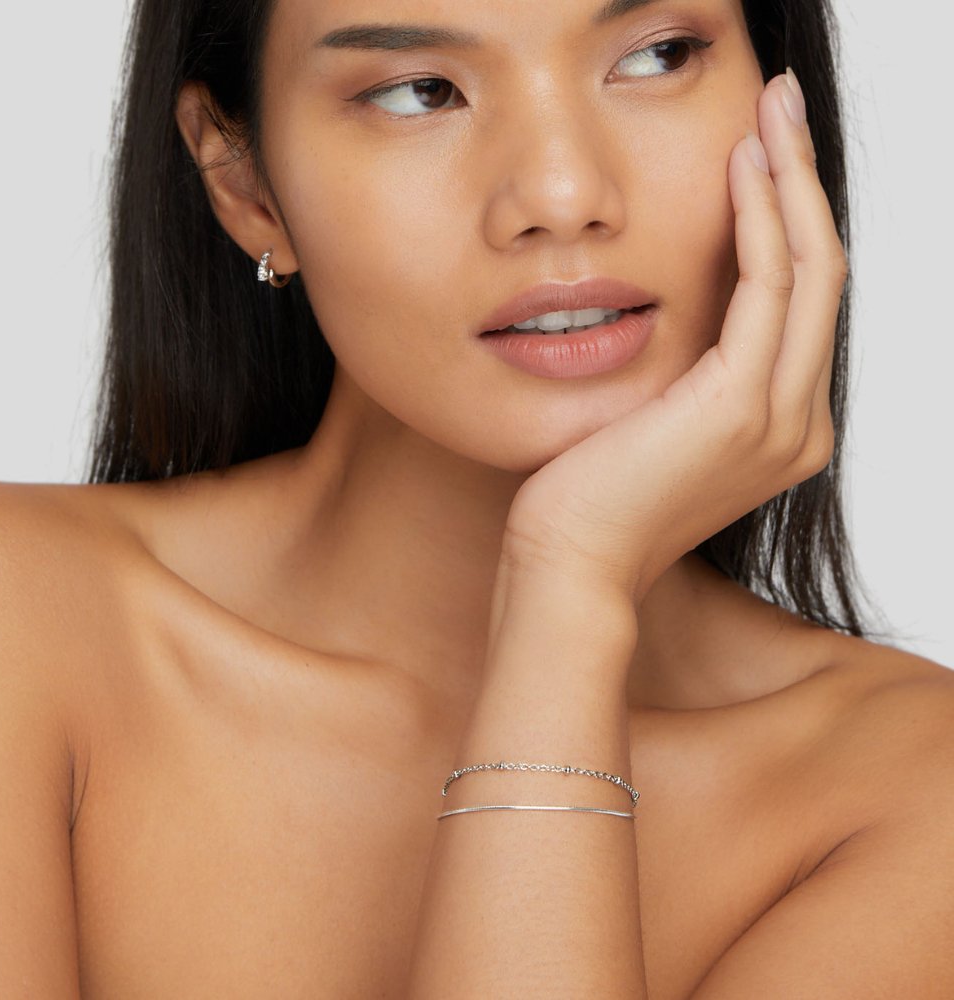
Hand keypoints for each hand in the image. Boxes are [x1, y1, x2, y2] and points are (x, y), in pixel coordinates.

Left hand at [502, 73, 846, 600]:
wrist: (570, 562)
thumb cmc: (593, 497)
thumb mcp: (656, 423)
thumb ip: (692, 375)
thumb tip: (684, 313)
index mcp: (783, 428)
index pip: (802, 306)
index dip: (792, 222)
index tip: (767, 156)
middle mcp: (801, 425)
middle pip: (825, 276)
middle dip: (806, 181)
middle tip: (783, 108)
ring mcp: (781, 419)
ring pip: (812, 271)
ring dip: (793, 181)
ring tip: (771, 112)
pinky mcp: (741, 407)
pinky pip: (769, 288)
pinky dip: (762, 219)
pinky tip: (741, 166)